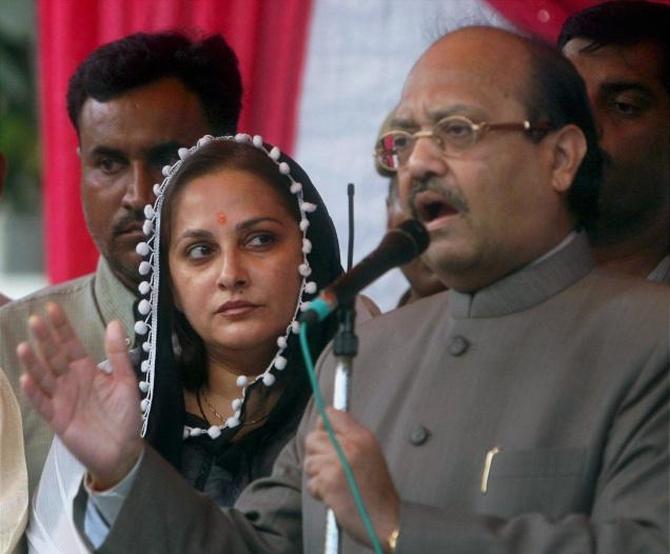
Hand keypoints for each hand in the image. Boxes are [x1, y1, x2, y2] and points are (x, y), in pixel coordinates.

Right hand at [19, 302, 142, 488]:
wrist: (123, 448)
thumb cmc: (124, 414)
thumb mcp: (126, 380)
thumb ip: (118, 354)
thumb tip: (114, 322)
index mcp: (86, 369)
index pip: (71, 344)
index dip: (62, 327)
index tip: (52, 308)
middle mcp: (70, 381)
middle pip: (54, 356)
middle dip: (45, 338)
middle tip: (35, 319)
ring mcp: (61, 398)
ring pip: (44, 376)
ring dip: (33, 362)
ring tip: (24, 345)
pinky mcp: (57, 418)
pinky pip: (42, 403)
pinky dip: (33, 391)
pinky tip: (26, 378)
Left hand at [304, 407, 399, 551]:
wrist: (387, 520)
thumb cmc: (377, 490)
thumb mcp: (370, 454)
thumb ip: (350, 439)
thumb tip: (322, 426)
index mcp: (362, 436)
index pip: (330, 414)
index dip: (322, 427)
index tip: (325, 439)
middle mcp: (350, 445)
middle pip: (312, 438)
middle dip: (316, 455)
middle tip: (330, 469)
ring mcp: (338, 463)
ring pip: (309, 462)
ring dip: (318, 477)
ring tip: (336, 485)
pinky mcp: (329, 482)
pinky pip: (311, 483)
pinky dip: (319, 493)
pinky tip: (335, 497)